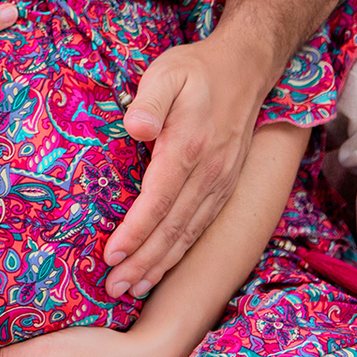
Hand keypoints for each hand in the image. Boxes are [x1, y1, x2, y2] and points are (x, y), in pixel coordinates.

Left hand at [102, 29, 266, 299]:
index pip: (158, 201)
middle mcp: (209, 173)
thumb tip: (135, 128)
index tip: (110, 255)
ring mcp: (221, 182)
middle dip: (142, 263)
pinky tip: (162, 267)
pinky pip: (201, 227)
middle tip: (113, 289)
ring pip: (189, 235)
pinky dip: (180, 253)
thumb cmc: (196, 70)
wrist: (246, 68)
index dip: (135, 233)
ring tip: (132, 288)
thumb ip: (149, 100)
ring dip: (160, 265)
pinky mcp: (226, 186)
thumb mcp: (167, 72)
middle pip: (173, 229)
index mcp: (188, 147)